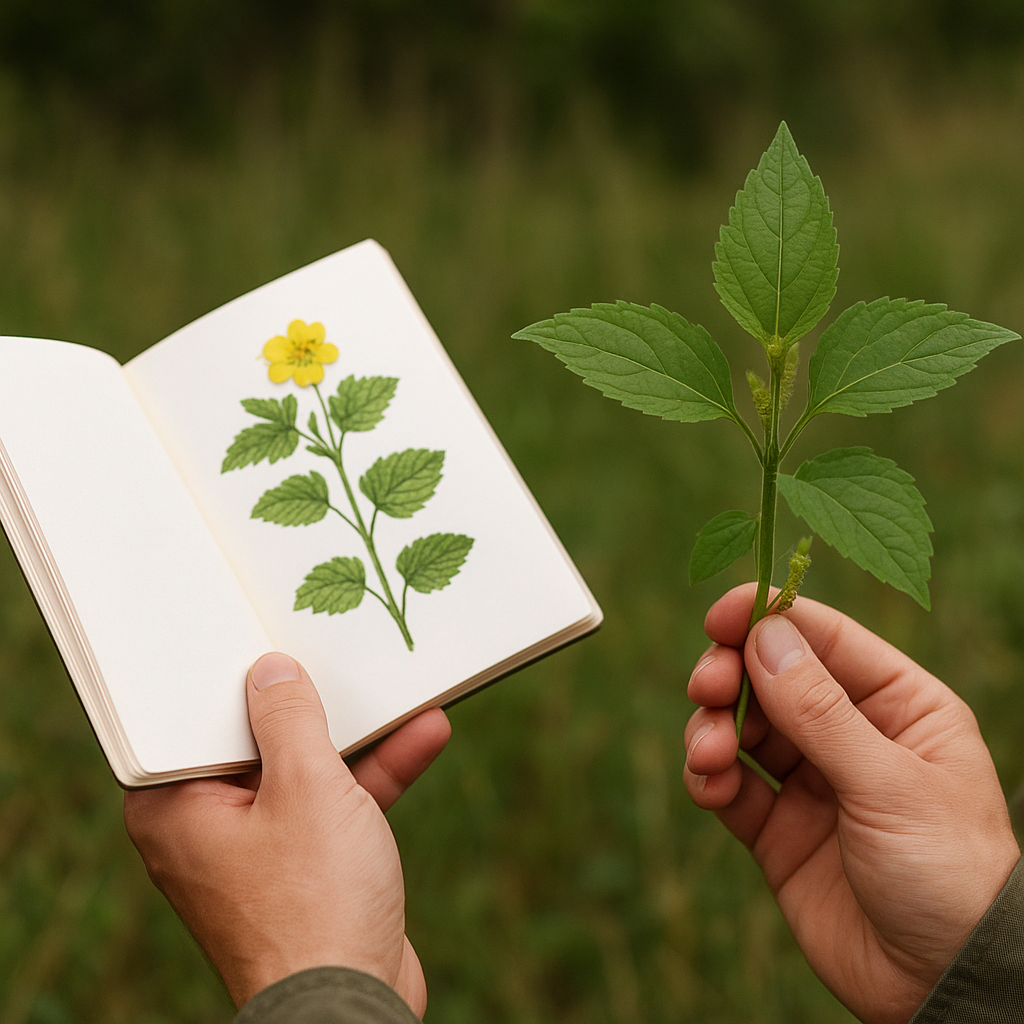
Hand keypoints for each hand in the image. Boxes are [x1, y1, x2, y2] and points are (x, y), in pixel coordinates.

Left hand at [124, 652, 450, 1015]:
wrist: (352, 1004)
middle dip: (311, 706)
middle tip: (334, 655)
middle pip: (258, 742)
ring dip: (358, 739)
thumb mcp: (307, 786)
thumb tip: (271, 670)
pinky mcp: (306, 867)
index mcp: (177, 808)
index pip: (195, 722)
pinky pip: (335, 805)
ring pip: (306, 772)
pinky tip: (423, 735)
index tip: (267, 639)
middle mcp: (208, 828)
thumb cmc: (313, 904)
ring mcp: (260, 849)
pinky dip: (374, 776)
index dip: (235, 679)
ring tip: (398, 689)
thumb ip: (289, 719)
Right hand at [684, 585, 1019, 1023]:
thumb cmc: (949, 876)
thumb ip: (820, 710)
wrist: (943, 990)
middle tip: (706, 687)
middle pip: (771, 677)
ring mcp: (812, 782)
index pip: (826, 639)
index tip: (719, 615)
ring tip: (710, 753)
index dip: (768, 618)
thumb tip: (763, 634)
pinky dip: (708, 777)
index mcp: (899, 706)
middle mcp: (851, 735)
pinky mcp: (778, 830)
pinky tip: (709, 785)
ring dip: (713, 728)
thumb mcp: (890, 785)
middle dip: (729, 674)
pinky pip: (730, 785)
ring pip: (742, 726)